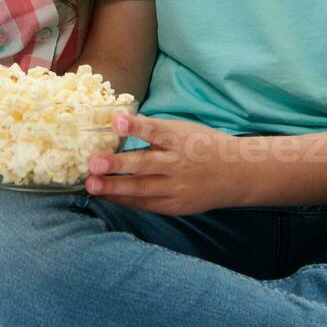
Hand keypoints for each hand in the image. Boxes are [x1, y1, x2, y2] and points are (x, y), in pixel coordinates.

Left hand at [84, 113, 242, 214]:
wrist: (235, 174)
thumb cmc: (203, 147)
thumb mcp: (183, 130)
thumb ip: (154, 129)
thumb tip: (119, 121)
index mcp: (179, 139)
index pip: (155, 130)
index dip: (136, 126)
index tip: (116, 121)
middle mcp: (177, 164)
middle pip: (145, 164)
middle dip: (118, 164)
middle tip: (94, 162)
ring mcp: (176, 188)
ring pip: (142, 189)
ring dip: (114, 187)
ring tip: (91, 184)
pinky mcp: (175, 206)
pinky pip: (145, 204)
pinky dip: (124, 200)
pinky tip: (105, 195)